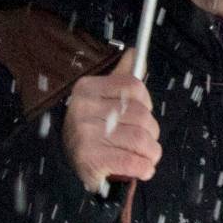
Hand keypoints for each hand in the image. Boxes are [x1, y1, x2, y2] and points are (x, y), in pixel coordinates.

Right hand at [63, 67, 161, 190]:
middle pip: (140, 115)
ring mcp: (85, 134)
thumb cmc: (94, 130)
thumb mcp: (102, 99)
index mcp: (88, 88)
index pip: (134, 87)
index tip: (144, 115)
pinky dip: (143, 168)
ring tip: (148, 158)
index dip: (147, 103)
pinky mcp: (90, 160)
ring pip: (140, 140)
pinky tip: (143, 169)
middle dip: (151, 133)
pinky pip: (132, 162)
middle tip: (147, 143)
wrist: (71, 165)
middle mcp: (84, 109)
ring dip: (151, 153)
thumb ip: (120, 78)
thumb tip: (135, 52)